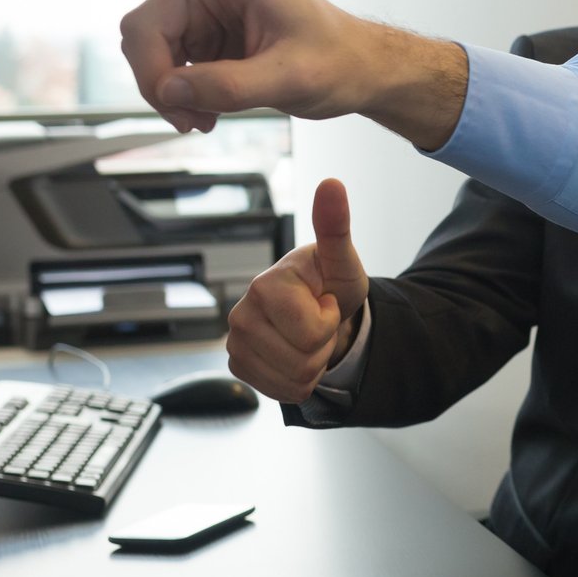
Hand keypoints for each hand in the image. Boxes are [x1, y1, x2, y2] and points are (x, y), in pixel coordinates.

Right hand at [58, 0, 467, 146]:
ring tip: (204, 121)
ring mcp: (203, 17)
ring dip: (167, 94)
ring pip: (147, 53)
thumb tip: (171, 92)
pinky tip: (207, 115)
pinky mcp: (203, 43)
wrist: (359, 74)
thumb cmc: (339, 60)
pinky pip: (165, 70)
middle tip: (185, 117)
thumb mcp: (293, 78)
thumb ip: (232, 86)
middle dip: (154, 77)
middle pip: (142, 27)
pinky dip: (178, 98)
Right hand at [225, 179, 370, 402]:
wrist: (320, 310)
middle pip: (302, 360)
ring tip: (307, 337)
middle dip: (322, 346)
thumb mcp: (342, 260)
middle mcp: (240, 314)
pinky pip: (282, 393)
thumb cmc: (330, 282)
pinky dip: (299, 380)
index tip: (324, 301)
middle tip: (317, 322)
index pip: (312, 331)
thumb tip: (332, 183)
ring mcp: (235, 343)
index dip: (330, 320)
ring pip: (294, 380)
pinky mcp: (239, 366)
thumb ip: (336, 226)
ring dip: (313, 364)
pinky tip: (295, 353)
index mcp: (265, 285)